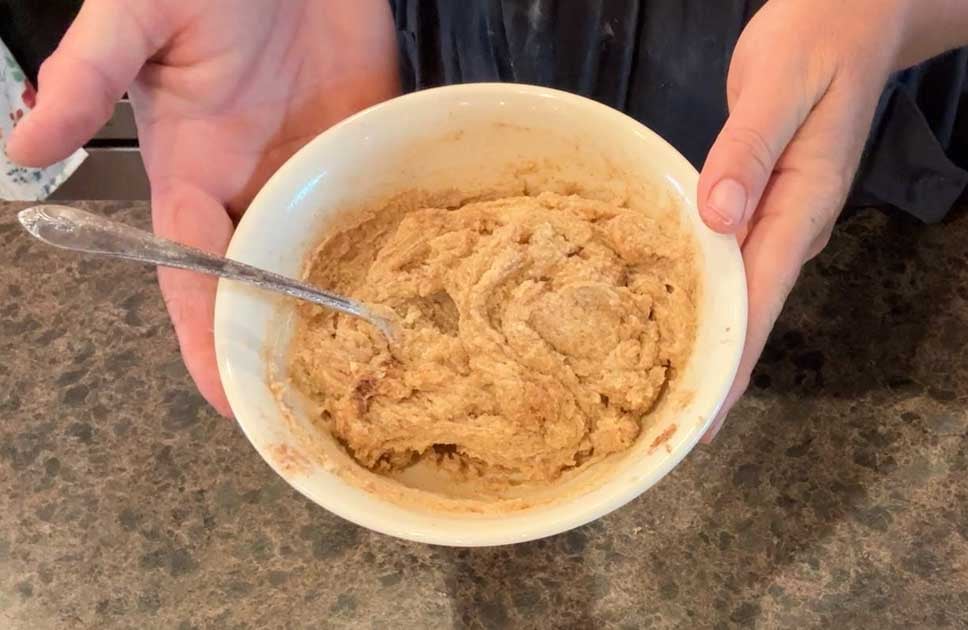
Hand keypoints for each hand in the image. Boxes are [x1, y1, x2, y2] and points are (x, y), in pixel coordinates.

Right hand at [8, 0, 398, 415]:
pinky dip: (386, 256)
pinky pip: (372, 213)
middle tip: (312, 412)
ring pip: (319, 259)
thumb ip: (91, 76)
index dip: (207, 339)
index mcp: (193, 172)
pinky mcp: (359, 150)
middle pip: (262, 285)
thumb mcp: (139, 16)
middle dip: (277, 347)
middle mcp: (252, 186)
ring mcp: (310, 172)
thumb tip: (23, 144)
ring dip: (335, 314)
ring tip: (367, 376)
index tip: (230, 403)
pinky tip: (411, 295)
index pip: (194, 274)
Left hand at [696, 0, 967, 440]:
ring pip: (741, 291)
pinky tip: (677, 313)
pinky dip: (704, 291)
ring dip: (709, 338)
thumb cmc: (818, 38)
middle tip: (675, 427)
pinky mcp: (760, 199)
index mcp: (802, 203)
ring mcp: (779, 213)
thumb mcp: (779, 85)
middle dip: (718, 369)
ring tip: (668, 387)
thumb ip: (746, 150)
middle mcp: (793, 221)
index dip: (734, 360)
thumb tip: (717, 217)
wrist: (851, 11)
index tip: (706, 415)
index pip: (762, 298)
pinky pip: (730, 258)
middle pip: (752, 311)